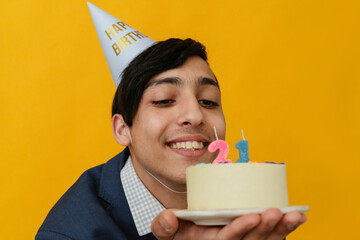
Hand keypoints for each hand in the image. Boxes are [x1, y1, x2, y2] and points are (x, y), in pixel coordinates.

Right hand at [151, 208, 306, 239]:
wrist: (194, 239)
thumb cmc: (184, 235)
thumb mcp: (170, 233)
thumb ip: (165, 228)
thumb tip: (167, 216)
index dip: (240, 230)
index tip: (252, 216)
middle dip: (265, 229)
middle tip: (276, 212)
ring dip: (282, 230)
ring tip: (294, 215)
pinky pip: (272, 239)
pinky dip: (286, 230)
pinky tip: (298, 217)